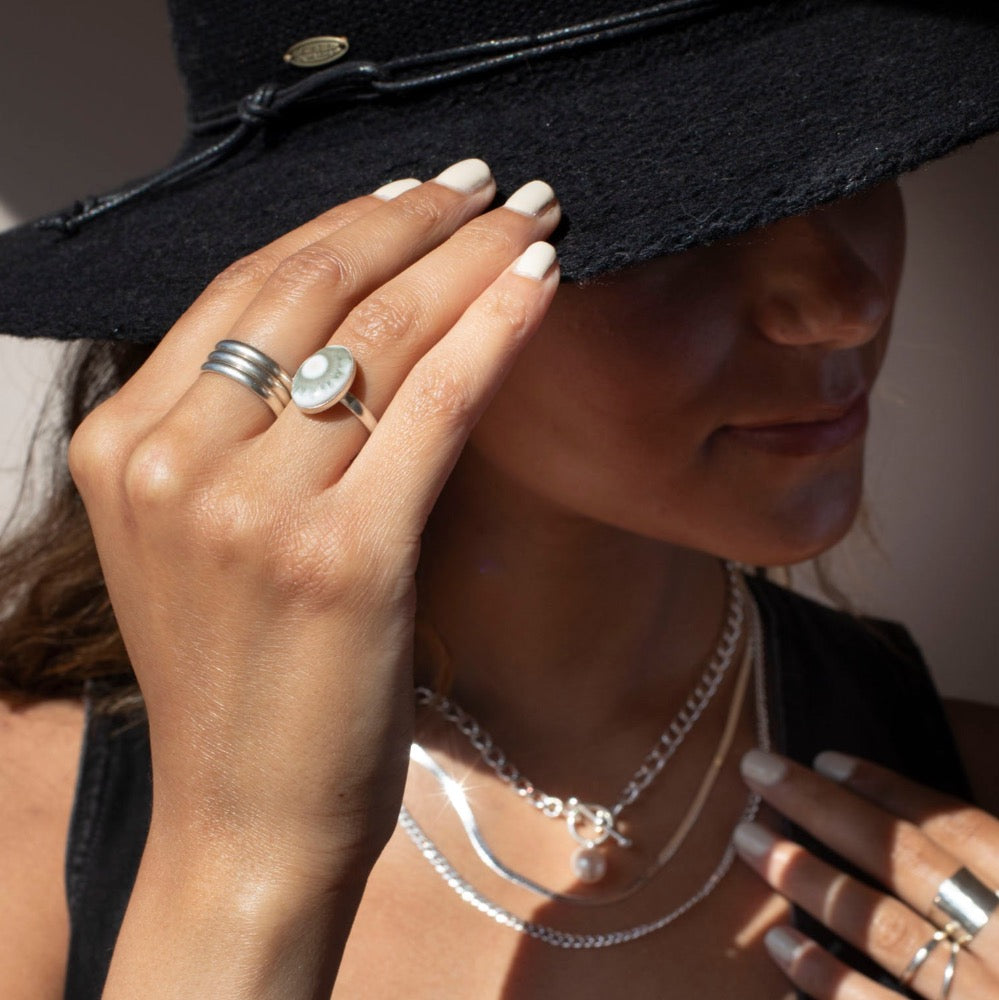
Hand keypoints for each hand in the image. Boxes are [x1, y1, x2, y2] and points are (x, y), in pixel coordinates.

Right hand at [68, 158, 560, 884]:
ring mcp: (251, 511)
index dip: (342, 224)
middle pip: (310, 289)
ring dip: (467, 260)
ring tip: (528, 220)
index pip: (245, 288)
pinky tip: (537, 286)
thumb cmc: (241, 678)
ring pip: (380, 336)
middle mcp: (171, 463)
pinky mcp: (343, 558)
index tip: (415, 192)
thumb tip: (356, 317)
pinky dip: (492, 332)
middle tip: (486, 184)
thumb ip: (246, 427)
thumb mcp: (208, 535)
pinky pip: (432, 406)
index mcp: (124, 445)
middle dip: (413, 220)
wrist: (248, 819)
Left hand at [735, 750, 998, 998]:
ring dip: (811, 879)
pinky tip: (778, 942)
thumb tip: (932, 831)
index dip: (893, 789)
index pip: (964, 832)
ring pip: (888, 931)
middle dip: (826, 809)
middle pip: (911, 865)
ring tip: (751, 842)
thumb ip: (992, 878)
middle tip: (757, 768)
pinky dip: (825, 979)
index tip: (826, 758)